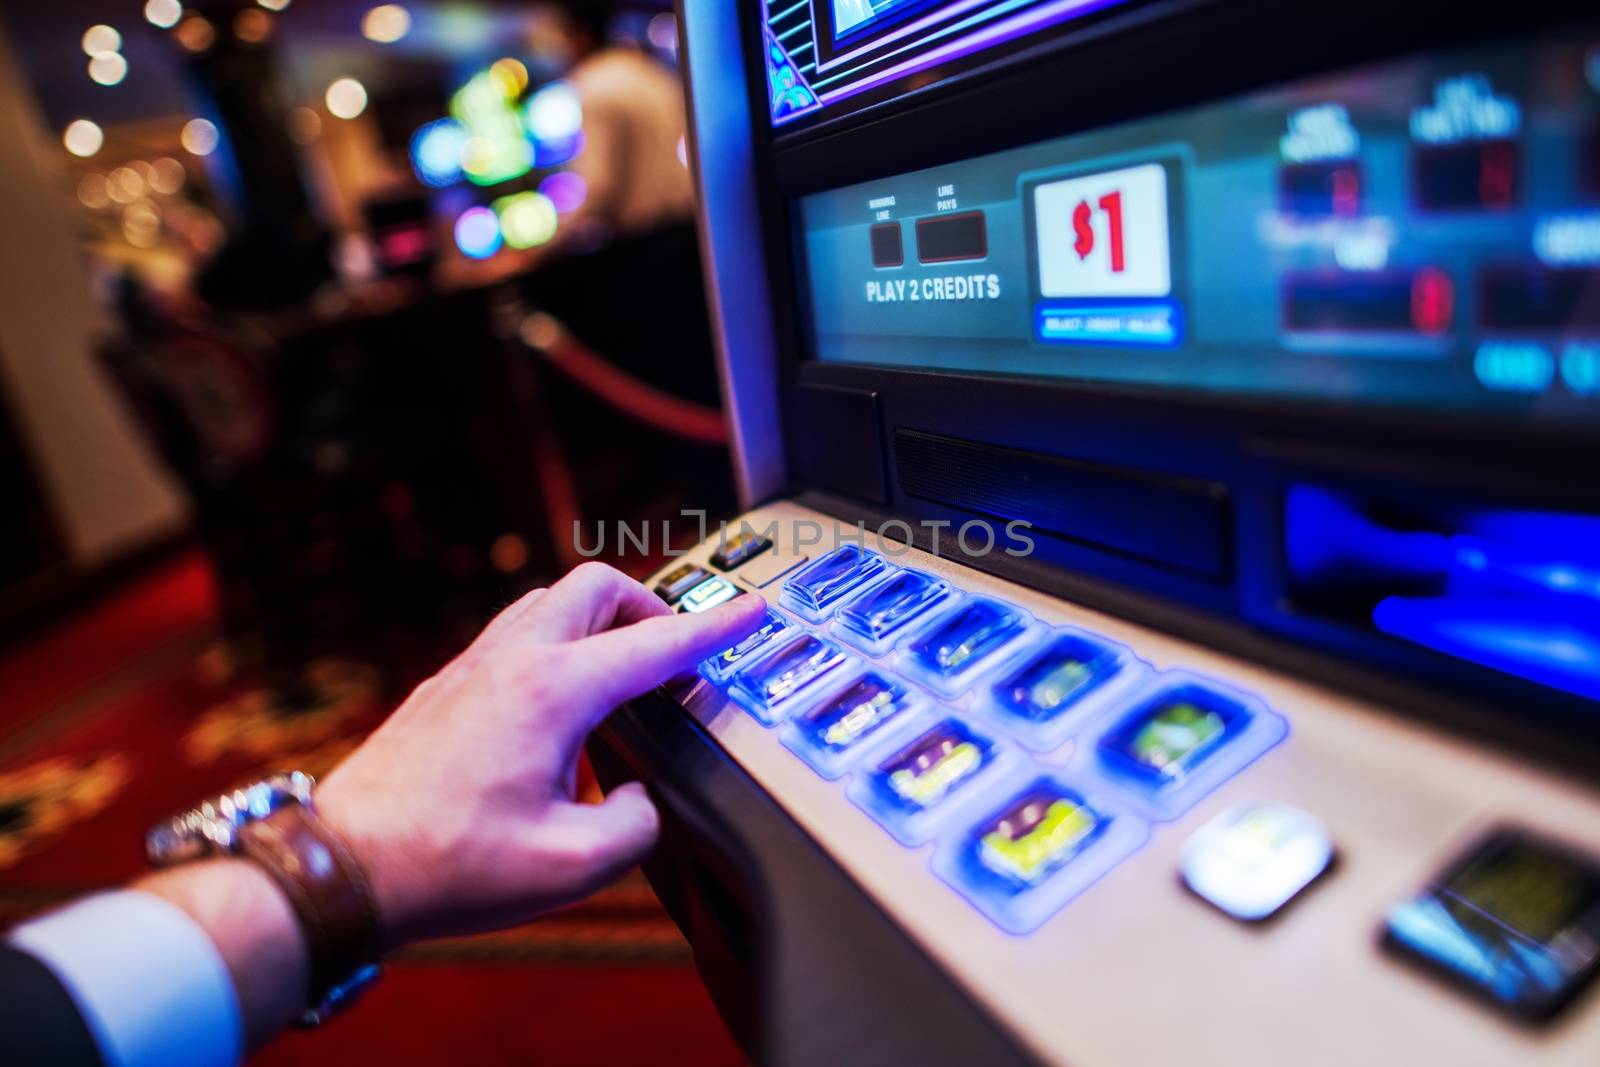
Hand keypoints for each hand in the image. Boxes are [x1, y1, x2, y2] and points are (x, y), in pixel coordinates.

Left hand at [315, 562, 764, 947]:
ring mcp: (469, 669)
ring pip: (549, 603)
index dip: (714, 628)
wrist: (340, 868)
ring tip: (622, 674)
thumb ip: (634, 824)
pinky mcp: (443, 689)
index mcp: (551, 692)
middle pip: (596, 585)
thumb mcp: (572, 867)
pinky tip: (559, 710)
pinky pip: (515, 637)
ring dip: (598, 622)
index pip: (655, 643)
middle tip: (676, 645)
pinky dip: (556, 648)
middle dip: (650, 604)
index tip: (749, 612)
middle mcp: (510, 662)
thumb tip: (639, 801)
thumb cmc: (443, 866)